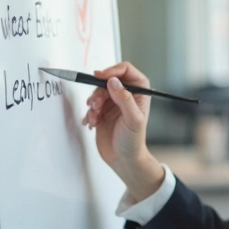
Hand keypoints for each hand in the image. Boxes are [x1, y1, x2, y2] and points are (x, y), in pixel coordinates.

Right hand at [83, 61, 163, 201]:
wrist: (122, 159)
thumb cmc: (133, 141)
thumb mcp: (132, 119)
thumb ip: (124, 99)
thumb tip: (114, 81)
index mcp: (138, 91)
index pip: (125, 70)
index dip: (112, 70)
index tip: (100, 77)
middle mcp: (126, 94)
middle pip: (107, 80)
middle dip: (99, 92)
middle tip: (96, 105)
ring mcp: (113, 102)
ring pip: (97, 92)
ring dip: (93, 103)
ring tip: (95, 117)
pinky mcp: (102, 111)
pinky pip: (91, 104)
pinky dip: (89, 113)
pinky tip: (92, 123)